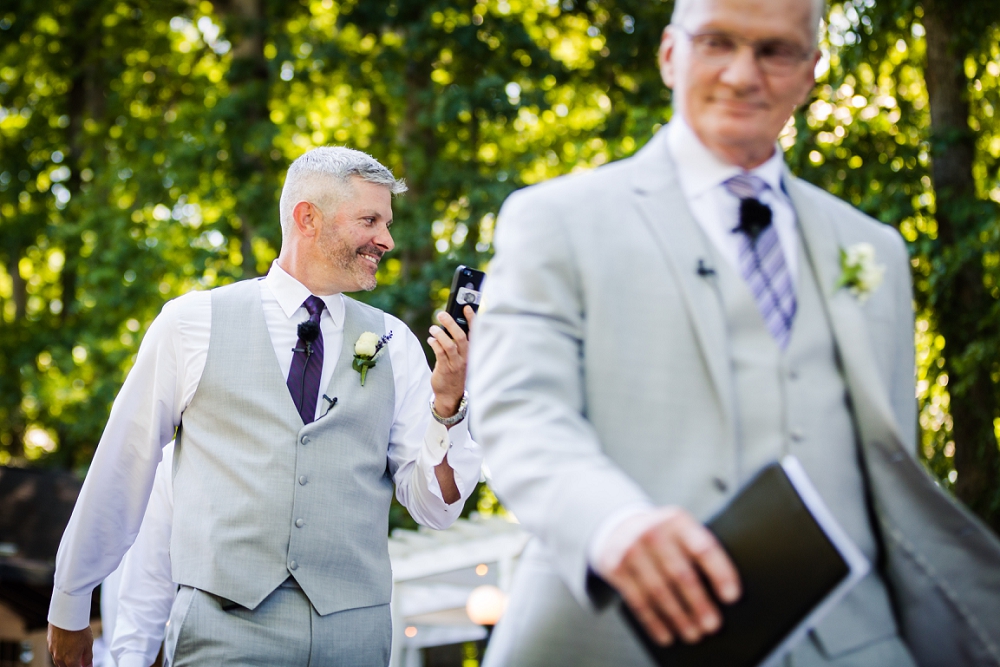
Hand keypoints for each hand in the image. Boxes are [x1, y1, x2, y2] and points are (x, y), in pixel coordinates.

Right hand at [48, 623, 93, 666]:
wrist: (66, 617)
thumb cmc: (78, 630)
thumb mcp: (88, 644)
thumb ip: (88, 658)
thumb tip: (89, 666)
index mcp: (70, 660)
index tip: (84, 664)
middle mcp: (60, 658)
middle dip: (72, 665)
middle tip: (79, 660)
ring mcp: (53, 651)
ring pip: (58, 660)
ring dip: (65, 660)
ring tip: (73, 652)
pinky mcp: (49, 643)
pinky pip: (54, 651)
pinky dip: (60, 651)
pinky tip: (66, 645)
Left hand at [427, 305, 474, 418]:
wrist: (451, 395)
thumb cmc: (455, 372)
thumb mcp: (461, 358)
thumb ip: (458, 343)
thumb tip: (449, 325)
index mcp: (471, 352)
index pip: (474, 333)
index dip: (471, 320)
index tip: (466, 308)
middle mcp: (466, 357)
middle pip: (460, 337)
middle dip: (450, 323)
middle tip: (441, 314)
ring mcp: (456, 364)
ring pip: (450, 345)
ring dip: (440, 334)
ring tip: (433, 328)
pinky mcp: (445, 369)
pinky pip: (440, 353)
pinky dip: (434, 343)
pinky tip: (431, 339)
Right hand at [601, 508, 739, 645]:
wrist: (618, 528)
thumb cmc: (663, 537)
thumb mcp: (680, 531)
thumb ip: (699, 550)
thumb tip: (727, 594)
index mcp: (677, 520)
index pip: (703, 548)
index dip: (720, 573)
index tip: (732, 597)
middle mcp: (653, 531)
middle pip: (681, 573)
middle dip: (699, 604)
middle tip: (712, 625)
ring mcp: (631, 548)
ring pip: (659, 591)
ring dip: (678, 617)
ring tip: (693, 634)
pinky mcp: (615, 567)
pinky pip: (638, 600)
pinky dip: (654, 622)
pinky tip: (666, 635)